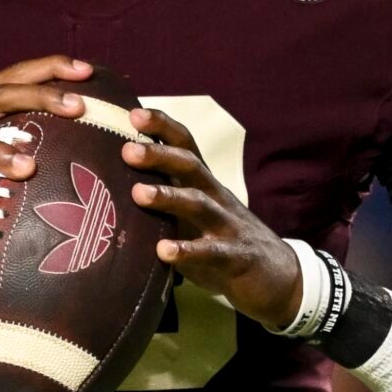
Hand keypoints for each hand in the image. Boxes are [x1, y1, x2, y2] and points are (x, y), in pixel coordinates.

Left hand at [123, 108, 301, 330]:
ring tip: (138, 194)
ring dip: (168, 196)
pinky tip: (164, 251)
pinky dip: (187, 250)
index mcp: (204, 185)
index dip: (163, 127)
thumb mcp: (194, 218)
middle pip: (190, 167)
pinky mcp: (235, 257)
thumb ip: (165, 203)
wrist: (278, 277)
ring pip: (198, 204)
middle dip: (159, 155)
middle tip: (127, 150)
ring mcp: (228, 226)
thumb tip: (113, 191)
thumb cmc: (223, 242)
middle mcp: (216, 198)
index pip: (185, 146)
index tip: (134, 113)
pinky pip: (211, 251)